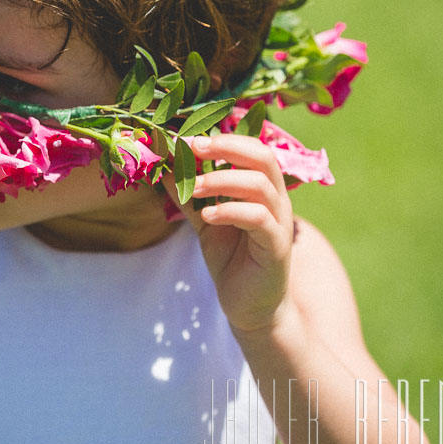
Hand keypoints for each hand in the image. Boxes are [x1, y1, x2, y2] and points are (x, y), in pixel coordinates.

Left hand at [169, 133, 294, 334]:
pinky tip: (208, 216)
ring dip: (222, 180)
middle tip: (193, 146)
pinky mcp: (276, 247)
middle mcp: (276, 200)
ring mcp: (279, 223)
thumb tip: (164, 167)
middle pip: (263, 157)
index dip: (223, 139)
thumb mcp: (204, 221)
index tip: (189, 137)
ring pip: (260, 185)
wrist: (250, 306)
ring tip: (194, 188)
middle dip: (227, 146)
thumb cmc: (231, 260)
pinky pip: (259, 218)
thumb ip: (189, 195)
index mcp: (261, 189)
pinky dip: (231, 211)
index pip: (251, 149)